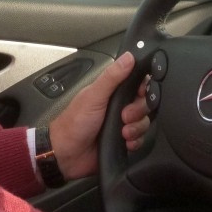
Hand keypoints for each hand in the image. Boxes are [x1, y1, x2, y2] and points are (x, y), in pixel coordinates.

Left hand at [48, 51, 149, 179]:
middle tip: (124, 116)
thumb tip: (129, 56)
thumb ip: (111, 77)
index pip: (137, 83)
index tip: (140, 93)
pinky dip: (135, 141)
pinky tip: (125, 142)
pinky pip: (141, 139)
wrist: (67, 155)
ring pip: (144, 121)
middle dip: (138, 111)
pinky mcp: (124, 140)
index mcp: (111, 91)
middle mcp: (118, 105)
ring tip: (123, 133)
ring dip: (136, 128)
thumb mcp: (93, 96)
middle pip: (144, 103)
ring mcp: (122, 123)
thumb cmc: (74, 122)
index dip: (143, 88)